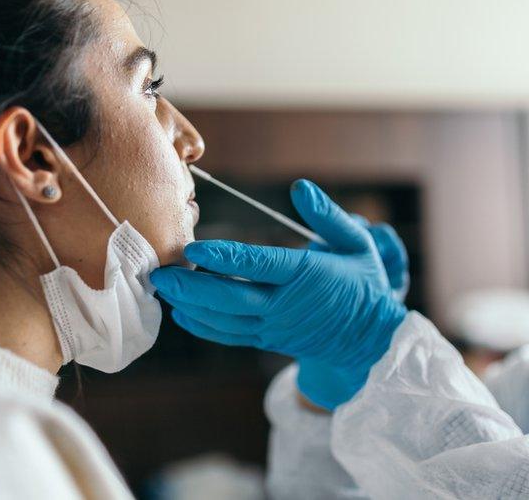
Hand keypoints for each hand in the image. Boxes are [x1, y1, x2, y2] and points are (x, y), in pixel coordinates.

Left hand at [150, 179, 407, 409]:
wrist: (369, 340)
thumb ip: (327, 215)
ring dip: (192, 305)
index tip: (194, 248)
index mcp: (305, 276)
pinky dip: (204, 326)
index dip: (225, 257)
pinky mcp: (267, 340)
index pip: (259, 265)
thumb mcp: (357, 242)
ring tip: (163, 289)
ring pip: (225, 320)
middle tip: (160, 274)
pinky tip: (183, 313)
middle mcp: (285, 304)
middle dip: (192, 287)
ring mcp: (274, 327)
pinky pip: (230, 336)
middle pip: (231, 298)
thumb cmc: (362, 283)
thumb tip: (300, 187)